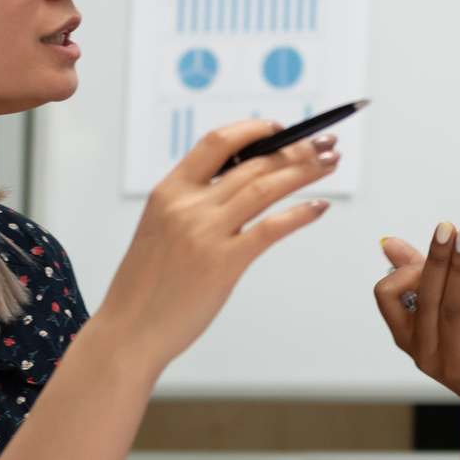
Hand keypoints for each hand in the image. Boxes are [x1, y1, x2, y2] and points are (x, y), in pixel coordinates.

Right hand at [92, 122, 336, 373]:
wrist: (130, 329)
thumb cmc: (144, 287)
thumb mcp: (159, 229)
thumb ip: (191, 205)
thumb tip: (234, 188)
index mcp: (168, 192)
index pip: (217, 143)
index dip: (254, 130)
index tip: (280, 130)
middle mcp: (188, 206)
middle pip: (253, 163)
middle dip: (295, 148)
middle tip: (324, 143)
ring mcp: (206, 233)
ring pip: (266, 187)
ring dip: (304, 171)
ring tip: (329, 164)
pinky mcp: (224, 263)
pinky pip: (271, 228)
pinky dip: (300, 213)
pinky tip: (318, 207)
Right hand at [373, 225, 459, 420]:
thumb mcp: (436, 317)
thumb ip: (413, 277)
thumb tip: (389, 243)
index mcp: (406, 337)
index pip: (386, 296)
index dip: (406, 271)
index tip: (427, 260)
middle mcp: (424, 352)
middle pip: (424, 297)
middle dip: (435, 258)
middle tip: (446, 228)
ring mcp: (454, 362)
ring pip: (452, 308)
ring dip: (459, 268)